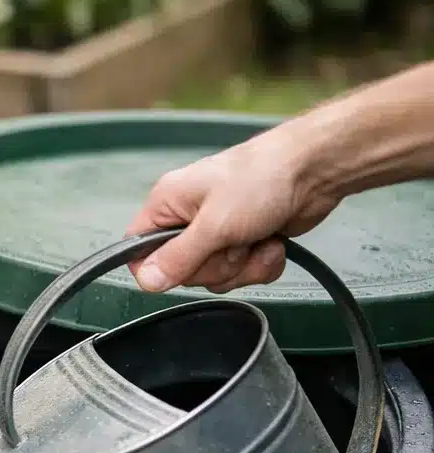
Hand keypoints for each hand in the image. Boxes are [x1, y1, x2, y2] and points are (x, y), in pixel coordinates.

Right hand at [125, 129, 340, 293]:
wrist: (314, 170)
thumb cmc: (261, 179)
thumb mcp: (214, 224)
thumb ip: (178, 257)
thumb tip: (146, 282)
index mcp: (167, 205)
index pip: (138, 250)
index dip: (157, 268)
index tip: (185, 267)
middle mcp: (187, 219)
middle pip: (182, 271)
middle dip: (215, 266)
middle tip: (232, 241)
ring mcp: (217, 232)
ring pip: (215, 276)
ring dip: (243, 266)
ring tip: (257, 237)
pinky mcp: (245, 242)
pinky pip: (242, 274)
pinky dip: (262, 264)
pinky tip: (271, 241)